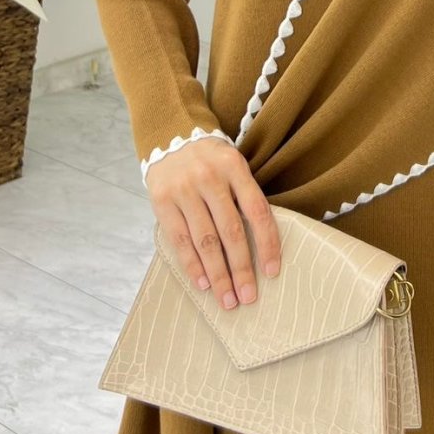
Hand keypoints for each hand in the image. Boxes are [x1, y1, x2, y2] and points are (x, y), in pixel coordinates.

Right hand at [145, 136, 281, 309]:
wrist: (169, 134)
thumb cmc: (210, 160)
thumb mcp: (232, 166)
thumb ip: (245, 196)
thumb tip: (262, 245)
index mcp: (235, 167)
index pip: (257, 211)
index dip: (266, 243)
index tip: (271, 272)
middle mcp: (210, 177)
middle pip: (231, 231)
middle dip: (241, 269)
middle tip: (248, 297)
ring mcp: (184, 189)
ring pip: (205, 240)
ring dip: (218, 274)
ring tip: (227, 299)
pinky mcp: (162, 200)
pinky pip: (180, 240)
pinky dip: (193, 265)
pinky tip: (204, 284)